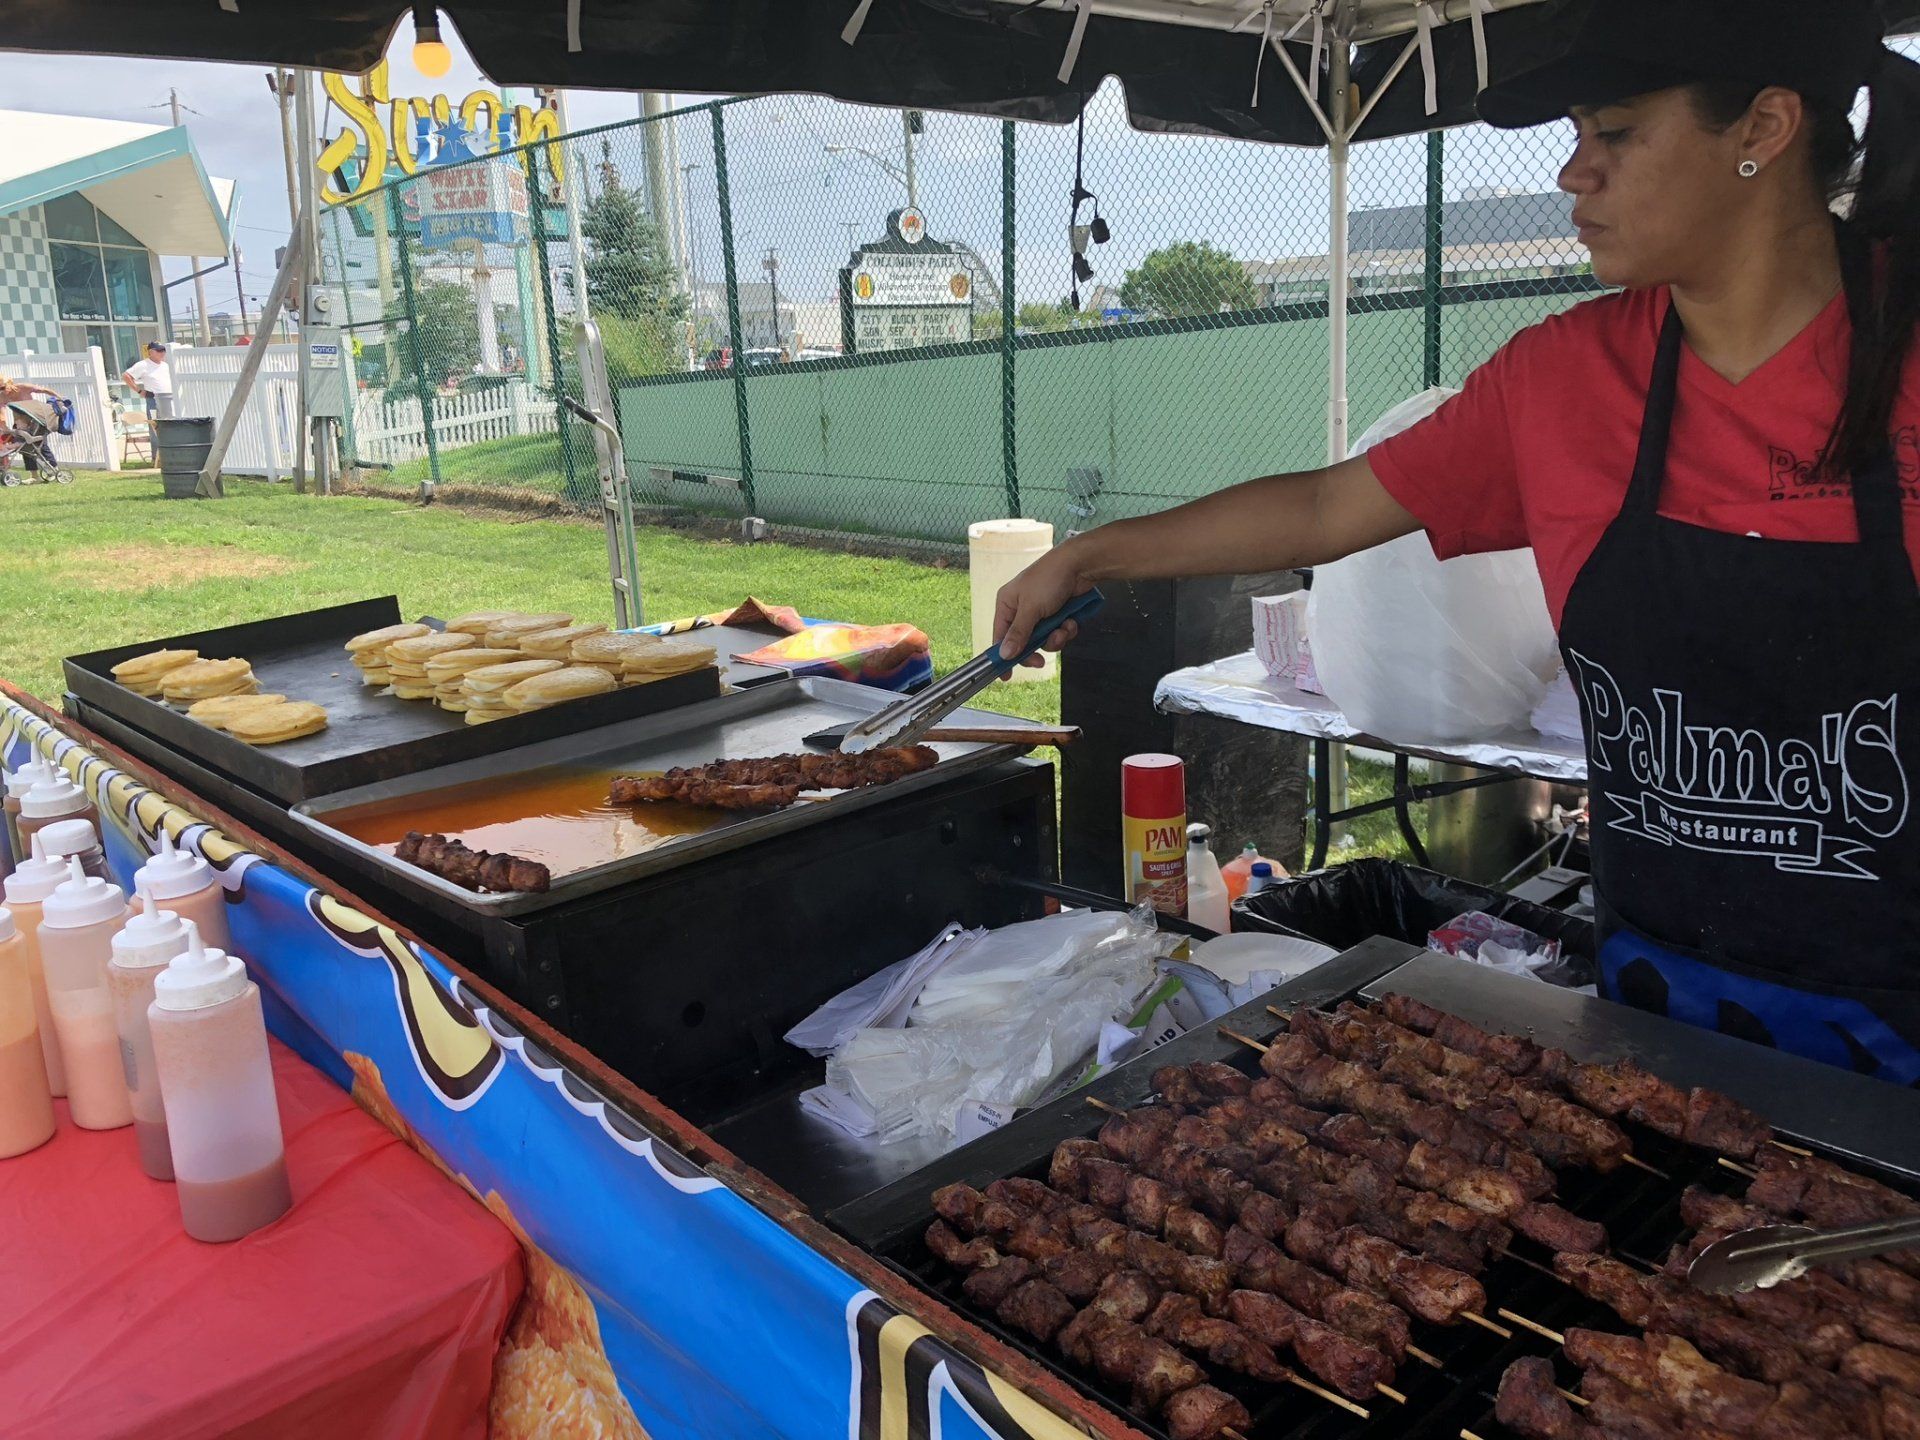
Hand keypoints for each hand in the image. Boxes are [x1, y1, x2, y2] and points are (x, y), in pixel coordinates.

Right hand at [994, 541, 1099, 667]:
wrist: (1080, 565)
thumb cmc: (1049, 579)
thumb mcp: (1031, 608)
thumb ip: (1018, 633)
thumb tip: (1004, 654)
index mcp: (1007, 604)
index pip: (1000, 636)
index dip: (1003, 656)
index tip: (1006, 675)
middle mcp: (1021, 609)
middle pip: (1023, 642)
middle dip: (1036, 648)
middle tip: (1041, 661)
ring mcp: (1041, 613)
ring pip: (1044, 640)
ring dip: (1055, 639)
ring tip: (1063, 628)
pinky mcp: (1058, 614)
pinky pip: (1058, 633)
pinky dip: (1066, 630)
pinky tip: (1071, 621)